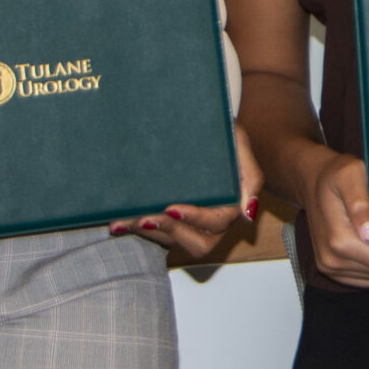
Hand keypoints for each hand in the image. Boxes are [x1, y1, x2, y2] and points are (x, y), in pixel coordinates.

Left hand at [110, 123, 264, 257]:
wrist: (201, 126)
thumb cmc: (222, 134)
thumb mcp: (238, 142)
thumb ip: (250, 176)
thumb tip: (248, 214)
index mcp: (231, 205)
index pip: (216, 222)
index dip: (195, 219)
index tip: (172, 208)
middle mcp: (211, 220)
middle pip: (197, 243)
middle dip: (169, 232)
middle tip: (146, 218)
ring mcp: (189, 222)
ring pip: (172, 241)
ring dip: (148, 233)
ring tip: (125, 221)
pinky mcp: (169, 219)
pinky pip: (155, 233)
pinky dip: (135, 228)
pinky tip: (118, 222)